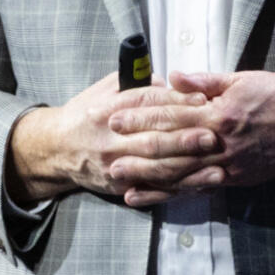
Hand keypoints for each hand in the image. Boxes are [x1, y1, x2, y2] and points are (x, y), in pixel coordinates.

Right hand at [7, 74, 223, 209]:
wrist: (57, 149)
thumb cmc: (87, 115)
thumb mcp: (104, 90)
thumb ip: (135, 85)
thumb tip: (169, 84)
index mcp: (106, 111)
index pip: (144, 104)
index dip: (175, 101)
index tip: (202, 100)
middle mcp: (110, 140)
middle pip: (152, 140)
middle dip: (185, 140)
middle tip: (213, 137)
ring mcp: (115, 167)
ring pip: (156, 169)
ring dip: (189, 170)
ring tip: (217, 167)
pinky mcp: (120, 187)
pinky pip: (154, 190)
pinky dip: (180, 189)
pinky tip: (202, 186)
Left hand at [109, 71, 274, 192]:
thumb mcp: (242, 79)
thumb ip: (205, 81)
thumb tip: (173, 77)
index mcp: (219, 112)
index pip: (172, 114)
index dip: (142, 117)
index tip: (117, 117)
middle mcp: (220, 141)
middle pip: (171, 148)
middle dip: (137, 151)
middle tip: (109, 152)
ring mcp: (227, 164)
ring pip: (181, 174)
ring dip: (149, 178)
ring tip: (121, 180)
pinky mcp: (234, 179)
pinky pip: (197, 189)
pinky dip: (172, 195)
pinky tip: (151, 197)